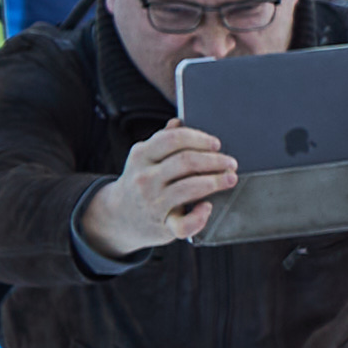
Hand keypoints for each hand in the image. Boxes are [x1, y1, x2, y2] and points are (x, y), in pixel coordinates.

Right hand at [83, 120, 234, 257]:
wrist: (117, 217)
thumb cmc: (140, 184)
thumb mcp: (143, 159)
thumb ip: (160, 141)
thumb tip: (178, 122)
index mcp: (141, 156)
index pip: (174, 139)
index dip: (200, 139)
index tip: (216, 144)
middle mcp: (144, 178)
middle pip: (186, 161)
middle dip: (215, 160)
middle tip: (230, 163)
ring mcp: (152, 202)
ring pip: (190, 187)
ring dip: (216, 181)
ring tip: (229, 178)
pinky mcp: (161, 225)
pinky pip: (184, 223)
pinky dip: (200, 216)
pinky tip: (206, 207)